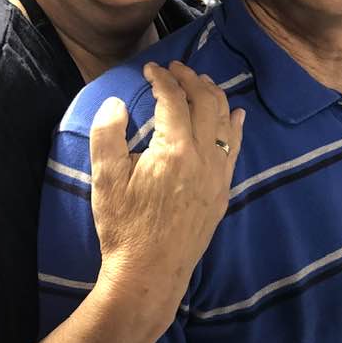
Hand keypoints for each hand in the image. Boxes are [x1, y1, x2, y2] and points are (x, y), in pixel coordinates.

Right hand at [90, 61, 243, 310]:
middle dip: (190, 79)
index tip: (151, 68)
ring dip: (213, 96)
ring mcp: (218, 174)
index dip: (162, 79)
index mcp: (175, 150)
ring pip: (224, 122)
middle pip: (205, 103)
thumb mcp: (105, 179)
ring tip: (201, 82)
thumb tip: (116, 101)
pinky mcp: (222, 191)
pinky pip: (235, 148)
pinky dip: (234, 126)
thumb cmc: (124, 227)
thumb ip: (108, 134)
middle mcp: (204, 157)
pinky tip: (236, 115)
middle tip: (175, 68)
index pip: (174, 100)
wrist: (150, 274)